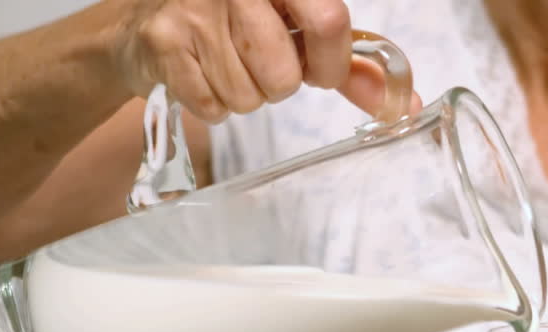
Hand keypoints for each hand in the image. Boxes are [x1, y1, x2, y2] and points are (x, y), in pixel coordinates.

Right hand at [112, 0, 398, 122]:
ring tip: (227, 63)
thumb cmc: (237, 22)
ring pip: (249, 97)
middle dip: (280, 85)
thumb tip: (400, 105)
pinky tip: (201, 71)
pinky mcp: (164, 40)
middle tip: (261, 62)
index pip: (328, 22)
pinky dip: (212, 102)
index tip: (319, 69)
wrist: (148, 20)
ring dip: (245, 95)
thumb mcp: (297, 28)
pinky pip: (212, 105)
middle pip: (285, 75)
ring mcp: (195, 9)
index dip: (330, 64)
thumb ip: (350, 64)